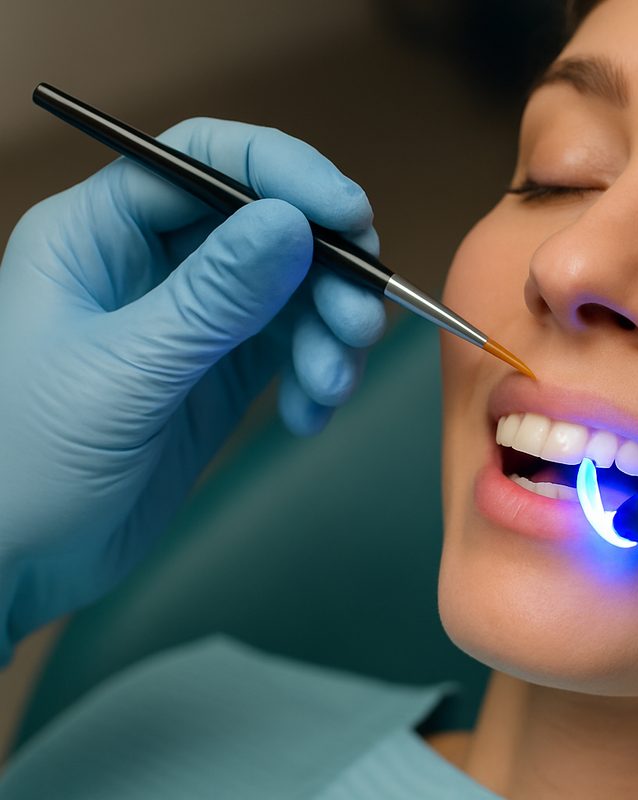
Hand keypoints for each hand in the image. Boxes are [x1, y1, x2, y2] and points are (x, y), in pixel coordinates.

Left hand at [0, 118, 386, 662]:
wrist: (16, 564)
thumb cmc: (22, 464)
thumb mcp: (123, 374)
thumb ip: (212, 298)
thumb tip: (292, 223)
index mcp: (97, 233)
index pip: (205, 161)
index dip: (285, 173)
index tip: (350, 215)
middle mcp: (149, 262)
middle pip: (268, 224)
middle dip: (328, 269)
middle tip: (359, 320)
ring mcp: (191, 317)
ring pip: (293, 288)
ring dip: (330, 331)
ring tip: (329, 384)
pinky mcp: (220, 370)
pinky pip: (292, 347)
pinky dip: (317, 375)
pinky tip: (309, 416)